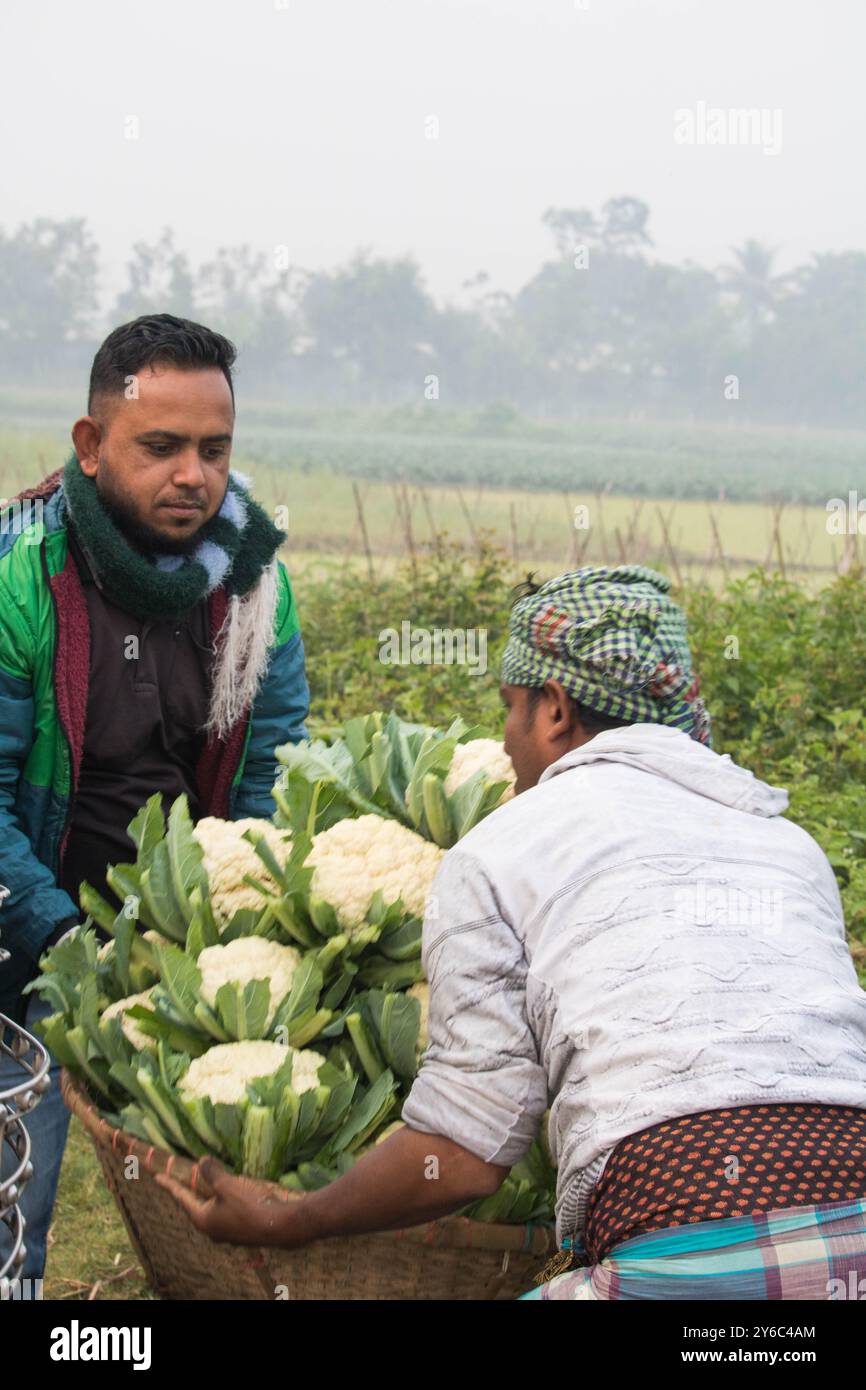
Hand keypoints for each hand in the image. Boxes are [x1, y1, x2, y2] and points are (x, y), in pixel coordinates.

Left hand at [155, 1156, 308, 1247]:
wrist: (278, 1227)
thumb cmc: (249, 1206)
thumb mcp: (227, 1186)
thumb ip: (212, 1172)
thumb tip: (201, 1160)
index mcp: (203, 1219)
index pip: (182, 1197)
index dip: (170, 1185)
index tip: (157, 1177)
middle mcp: (211, 1228)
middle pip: (195, 1206)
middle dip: (188, 1192)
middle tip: (179, 1180)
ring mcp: (226, 1232)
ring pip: (211, 1210)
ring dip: (207, 1197)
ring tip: (205, 1186)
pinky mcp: (239, 1231)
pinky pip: (224, 1213)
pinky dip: (222, 1201)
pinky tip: (230, 1195)